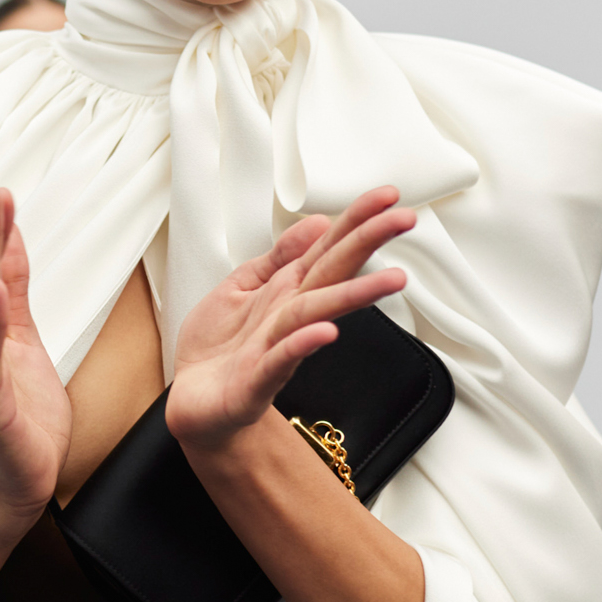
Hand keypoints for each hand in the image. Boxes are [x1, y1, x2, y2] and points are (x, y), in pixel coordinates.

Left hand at [167, 188, 416, 450]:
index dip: (355, 220)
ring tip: (391, 279)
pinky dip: (301, 345)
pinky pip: (279, 361)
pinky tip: (324, 332)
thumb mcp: (243, 286)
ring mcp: (275, 348)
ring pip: (316, 314)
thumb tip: (316, 222)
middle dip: (367, 245)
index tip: (387, 197)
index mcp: (285, 290)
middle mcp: (287, 316)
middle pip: (332, 273)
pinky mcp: (255, 383)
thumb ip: (279, 256)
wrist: (196, 404)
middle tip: (405, 220)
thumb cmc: (219, 350)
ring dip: (353, 295)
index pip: (328, 248)